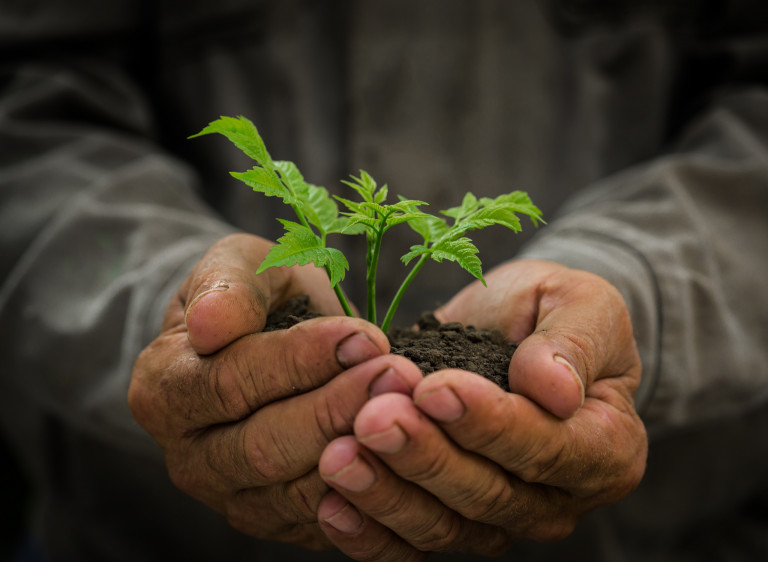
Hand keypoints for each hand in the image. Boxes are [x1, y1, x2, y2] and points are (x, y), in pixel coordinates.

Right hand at [128, 233, 423, 549]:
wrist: (277, 341)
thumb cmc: (260, 298)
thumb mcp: (240, 266)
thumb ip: (227, 286)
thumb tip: (209, 325)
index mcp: (164, 389)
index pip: (229, 383)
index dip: (299, 361)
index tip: (362, 336)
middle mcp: (190, 458)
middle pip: (264, 448)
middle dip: (338, 408)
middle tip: (397, 373)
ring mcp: (233, 500)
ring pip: (298, 493)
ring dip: (362, 451)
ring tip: (411, 407)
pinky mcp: (281, 523)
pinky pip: (327, 523)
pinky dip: (371, 495)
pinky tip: (406, 456)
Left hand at [316, 259, 647, 558]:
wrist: (519, 325)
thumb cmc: (556, 310)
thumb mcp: (583, 303)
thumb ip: (574, 343)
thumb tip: (555, 389)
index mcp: (605, 446)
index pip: (548, 448)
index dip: (489, 424)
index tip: (434, 388)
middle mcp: (557, 496)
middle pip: (489, 495)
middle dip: (425, 456)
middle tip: (373, 418)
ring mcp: (503, 516)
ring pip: (445, 525)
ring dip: (389, 493)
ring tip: (339, 455)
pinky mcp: (454, 519)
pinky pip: (413, 543)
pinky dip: (371, 532)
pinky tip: (332, 505)